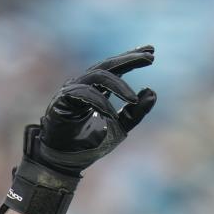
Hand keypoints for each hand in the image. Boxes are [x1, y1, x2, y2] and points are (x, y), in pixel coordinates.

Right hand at [32, 46, 156, 176]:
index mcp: (96, 88)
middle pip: (107, 65)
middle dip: (128, 60)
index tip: (152, 52)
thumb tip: (152, 92)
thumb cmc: (89, 143)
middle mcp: (83, 84)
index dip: (132, 58)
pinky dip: (100, 102)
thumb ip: (134, 113)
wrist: (65, 160)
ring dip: (118, 85)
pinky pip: (83, 94)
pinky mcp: (62, 101)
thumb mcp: (119, 128)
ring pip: (96, 76)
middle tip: (149, 58)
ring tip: (134, 99)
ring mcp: (71, 90)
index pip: (115, 68)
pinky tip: (112, 114)